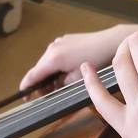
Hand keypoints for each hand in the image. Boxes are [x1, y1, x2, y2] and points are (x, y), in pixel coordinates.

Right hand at [20, 23, 137, 90]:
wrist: (114, 41)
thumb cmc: (99, 60)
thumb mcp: (79, 79)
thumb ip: (62, 84)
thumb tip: (53, 88)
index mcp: (53, 58)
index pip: (33, 75)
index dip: (27, 88)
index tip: (24, 97)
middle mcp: (53, 47)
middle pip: (39, 69)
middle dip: (40, 83)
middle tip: (44, 97)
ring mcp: (60, 42)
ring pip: (47, 62)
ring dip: (49, 74)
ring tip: (57, 87)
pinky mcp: (68, 40)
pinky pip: (56, 55)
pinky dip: (56, 66)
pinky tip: (66, 74)